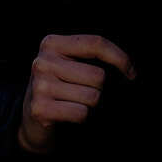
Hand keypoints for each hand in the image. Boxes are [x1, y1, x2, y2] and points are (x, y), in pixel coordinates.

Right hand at [18, 32, 136, 154]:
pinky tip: (67, 113)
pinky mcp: (40, 109)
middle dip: (98, 88)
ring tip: (72, 102)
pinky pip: (81, 113)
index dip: (120, 58)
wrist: (30, 117)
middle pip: (98, 76)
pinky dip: (81, 117)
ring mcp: (40, 86)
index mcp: (52, 43)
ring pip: (92, 97)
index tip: (131, 72)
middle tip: (80, 92)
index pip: (96, 43)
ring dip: (89, 104)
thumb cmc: (58, 87)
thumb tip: (129, 69)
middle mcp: (43, 62)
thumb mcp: (68, 62)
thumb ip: (90, 56)